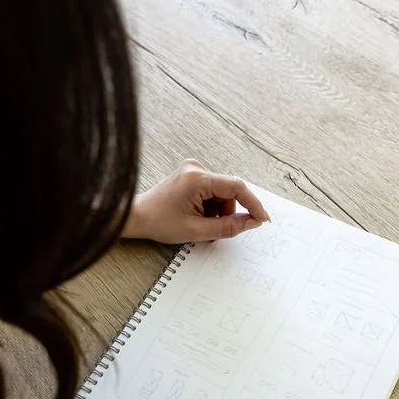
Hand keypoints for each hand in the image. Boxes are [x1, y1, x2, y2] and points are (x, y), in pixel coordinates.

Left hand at [122, 159, 270, 243]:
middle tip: (213, 230)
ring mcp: (193, 169)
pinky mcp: (191, 174)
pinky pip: (212, 191)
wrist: (136, 216)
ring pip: (221, 193)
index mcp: (198, 178)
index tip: (262, 218)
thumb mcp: (197, 231)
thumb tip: (252, 222)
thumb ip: (228, 227)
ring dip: (217, 211)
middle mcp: (197, 168)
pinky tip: (194, 214)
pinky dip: (210, 206)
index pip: (236, 187)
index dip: (253, 204)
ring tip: (198, 223)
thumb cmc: (160, 222)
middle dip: (226, 213)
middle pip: (229, 192)